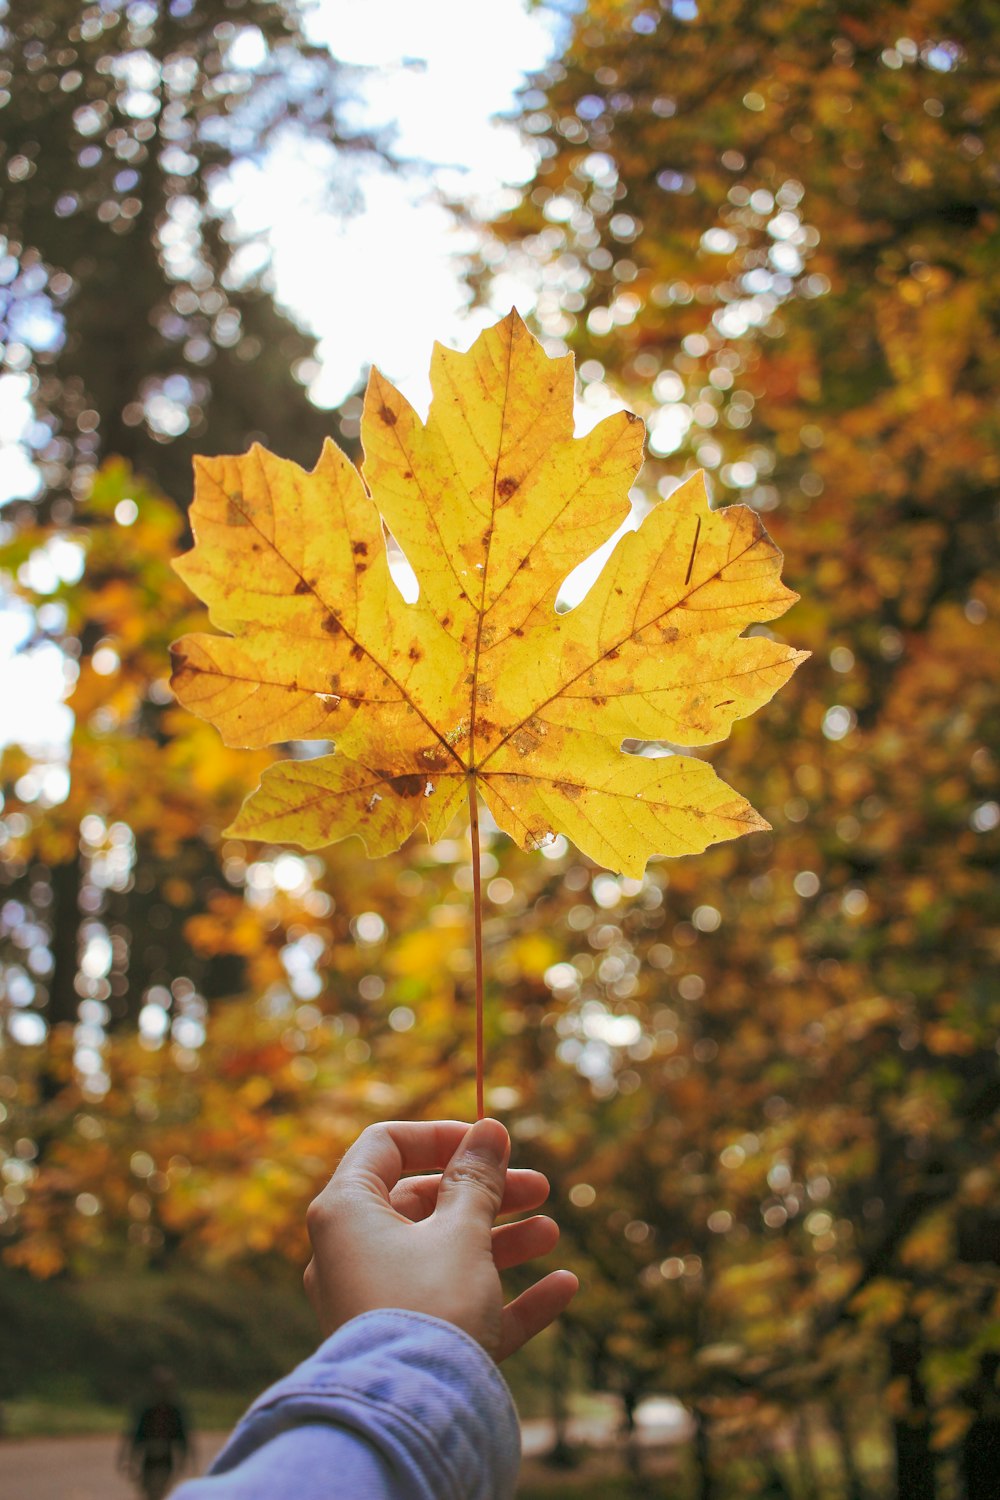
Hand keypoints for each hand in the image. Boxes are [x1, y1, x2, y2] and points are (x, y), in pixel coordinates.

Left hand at [304, 1118, 578, 1361]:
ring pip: (446, 1257)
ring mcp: (377, 1303)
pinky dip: (506, 1297)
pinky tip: (562, 1288)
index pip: (386, 1147)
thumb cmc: (428, 1306)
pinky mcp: (407, 1348)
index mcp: (347, 1212)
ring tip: (552, 1234)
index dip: (441, 1137)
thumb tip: (489, 1130)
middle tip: (539, 1187)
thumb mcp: (460, 1231)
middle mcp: (352, 1254)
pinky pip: (458, 1310)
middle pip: (424, 1204)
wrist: (411, 1419)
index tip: (489, 1142)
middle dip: (488, 1194)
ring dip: (503, 1242)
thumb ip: (477, 1179)